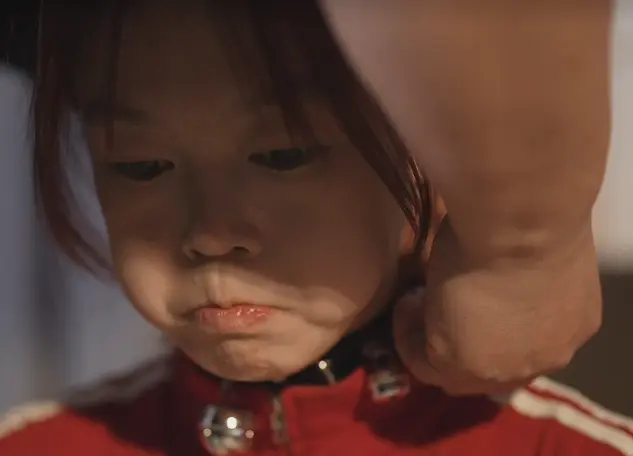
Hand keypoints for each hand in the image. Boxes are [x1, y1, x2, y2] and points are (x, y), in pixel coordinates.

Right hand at [393, 218, 601, 395]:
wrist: (522, 221)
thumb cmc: (531, 217)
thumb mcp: (526, 253)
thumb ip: (511, 274)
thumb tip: (484, 267)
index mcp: (570, 324)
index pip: (522, 340)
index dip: (486, 321)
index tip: (460, 290)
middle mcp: (544, 355)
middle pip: (493, 365)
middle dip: (460, 337)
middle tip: (434, 303)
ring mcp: (505, 368)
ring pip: (457, 371)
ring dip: (430, 337)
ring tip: (415, 300)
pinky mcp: (463, 366)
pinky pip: (423, 363)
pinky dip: (408, 334)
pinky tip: (406, 301)